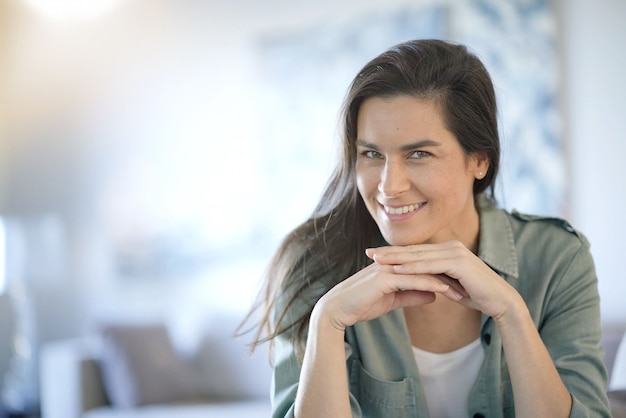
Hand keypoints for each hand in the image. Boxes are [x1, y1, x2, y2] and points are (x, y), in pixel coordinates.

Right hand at [315, 258, 463, 330]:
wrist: (338, 309)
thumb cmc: (360, 304)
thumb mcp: (392, 300)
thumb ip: (412, 294)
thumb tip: (432, 295)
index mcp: (394, 265)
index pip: (424, 267)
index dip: (443, 275)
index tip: (462, 285)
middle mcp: (392, 262)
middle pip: (428, 265)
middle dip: (449, 275)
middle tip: (470, 285)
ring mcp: (389, 267)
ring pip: (424, 271)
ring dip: (445, 280)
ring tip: (464, 291)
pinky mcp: (385, 277)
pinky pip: (414, 279)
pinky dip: (432, 285)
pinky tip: (446, 292)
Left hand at [367, 241, 520, 319]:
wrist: (499, 301)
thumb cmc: (476, 295)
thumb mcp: (449, 286)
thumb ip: (434, 280)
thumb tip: (420, 282)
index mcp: (447, 250)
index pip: (415, 251)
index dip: (394, 253)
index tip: (375, 255)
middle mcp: (450, 247)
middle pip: (413, 250)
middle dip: (389, 252)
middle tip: (368, 253)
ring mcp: (455, 252)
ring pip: (419, 256)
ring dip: (396, 258)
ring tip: (377, 260)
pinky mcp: (459, 262)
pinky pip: (430, 265)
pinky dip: (413, 267)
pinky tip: (397, 269)